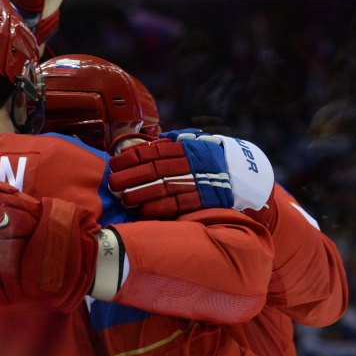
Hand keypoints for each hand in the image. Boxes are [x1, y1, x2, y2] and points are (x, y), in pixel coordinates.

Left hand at [108, 131, 274, 220]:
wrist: (242, 175)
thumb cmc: (205, 161)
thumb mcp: (189, 146)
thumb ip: (167, 146)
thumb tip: (138, 145)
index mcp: (184, 148)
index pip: (153, 151)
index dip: (132, 157)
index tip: (114, 164)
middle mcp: (190, 163)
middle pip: (156, 169)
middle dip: (131, 176)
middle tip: (113, 183)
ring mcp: (198, 181)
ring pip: (165, 186)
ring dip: (142, 193)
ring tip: (125, 199)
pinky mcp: (205, 200)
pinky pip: (180, 204)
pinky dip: (161, 208)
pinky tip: (144, 210)